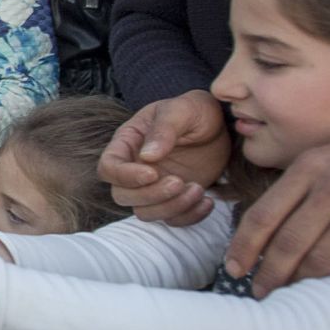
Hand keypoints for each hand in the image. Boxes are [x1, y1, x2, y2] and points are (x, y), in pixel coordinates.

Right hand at [98, 89, 230, 224]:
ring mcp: (154, 186)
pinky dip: (189, 217)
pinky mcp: (174, 199)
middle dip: (150, 195)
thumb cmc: (196, 111)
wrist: (221, 126)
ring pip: (145, 212)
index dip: (125, 176)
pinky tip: (208, 200)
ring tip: (197, 189)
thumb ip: (164, 130)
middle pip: (122, 195)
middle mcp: (135, 168)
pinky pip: (172, 220)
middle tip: (179, 182)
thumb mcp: (182, 110)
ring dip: (170, 207)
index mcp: (128, 142)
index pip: (109, 167)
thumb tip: (147, 156)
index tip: (153, 173)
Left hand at [229, 110, 329, 290]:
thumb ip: (298, 189)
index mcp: (312, 166)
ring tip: (288, 290)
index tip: (233, 267)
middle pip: (288, 245)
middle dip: (268, 275)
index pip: (264, 215)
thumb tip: (262, 234)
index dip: (243, 248)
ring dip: (299, 282)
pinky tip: (325, 282)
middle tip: (258, 291)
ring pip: (320, 262)